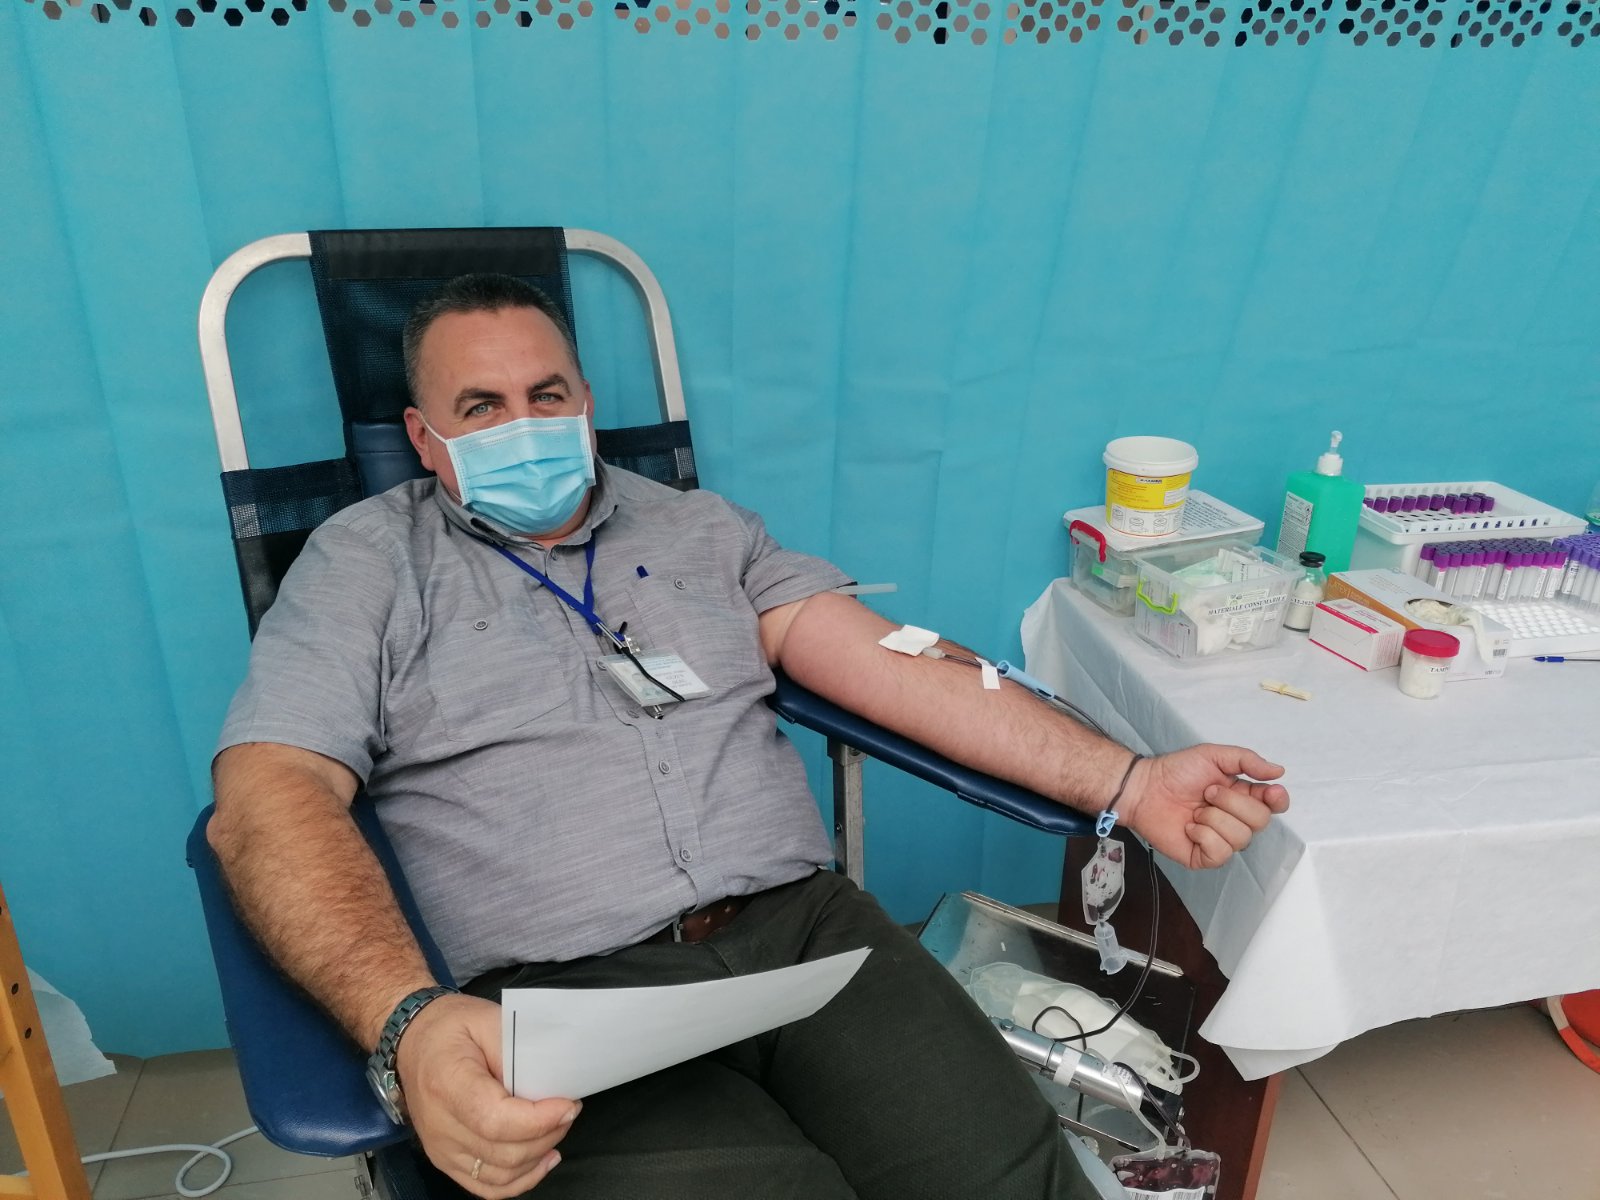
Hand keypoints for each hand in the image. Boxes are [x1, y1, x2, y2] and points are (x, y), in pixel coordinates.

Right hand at [395, 993, 578, 1197]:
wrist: (414, 1042)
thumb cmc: (451, 1028)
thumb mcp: (488, 1020)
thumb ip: (517, 1051)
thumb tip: (548, 1084)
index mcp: (447, 1084)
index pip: (495, 1120)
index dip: (537, 1120)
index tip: (567, 1105)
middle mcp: (440, 1125)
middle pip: (503, 1153)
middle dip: (547, 1135)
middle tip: (568, 1110)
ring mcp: (441, 1149)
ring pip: (500, 1175)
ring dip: (538, 1156)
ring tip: (558, 1129)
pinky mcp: (445, 1161)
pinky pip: (486, 1187)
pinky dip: (520, 1180)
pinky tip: (542, 1159)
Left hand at [1117, 746, 1288, 869]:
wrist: (1145, 788)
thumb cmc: (1176, 771)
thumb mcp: (1213, 755)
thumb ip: (1247, 760)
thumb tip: (1278, 771)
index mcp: (1243, 796)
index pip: (1275, 804)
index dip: (1277, 800)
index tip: (1270, 792)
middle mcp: (1236, 820)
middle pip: (1261, 821)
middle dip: (1232, 803)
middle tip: (1207, 793)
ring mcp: (1222, 840)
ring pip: (1241, 838)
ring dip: (1213, 818)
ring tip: (1195, 810)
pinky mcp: (1204, 856)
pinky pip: (1220, 853)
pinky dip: (1203, 836)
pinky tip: (1189, 827)